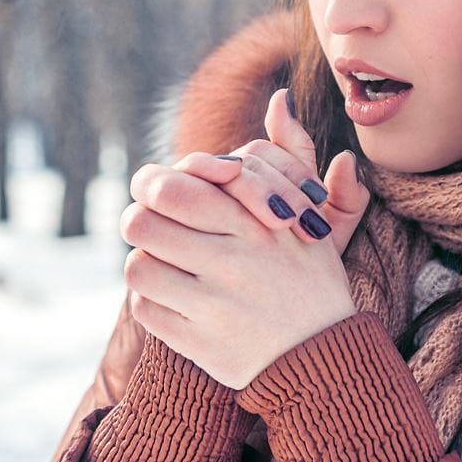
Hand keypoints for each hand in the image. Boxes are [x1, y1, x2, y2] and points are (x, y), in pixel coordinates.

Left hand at [119, 89, 371, 388]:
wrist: (324, 362)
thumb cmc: (312, 278)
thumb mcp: (311, 214)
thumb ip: (291, 155)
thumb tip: (279, 99)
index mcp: (257, 224)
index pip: (173, 186)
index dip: (156, 185)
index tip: (167, 195)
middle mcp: (234, 262)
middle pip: (142, 220)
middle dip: (141, 218)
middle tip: (153, 225)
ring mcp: (214, 306)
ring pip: (137, 264)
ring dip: (147, 261)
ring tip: (167, 264)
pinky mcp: (198, 344)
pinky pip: (144, 308)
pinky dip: (153, 301)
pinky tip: (177, 300)